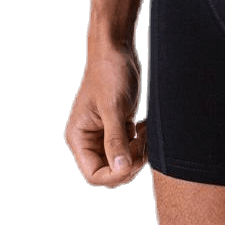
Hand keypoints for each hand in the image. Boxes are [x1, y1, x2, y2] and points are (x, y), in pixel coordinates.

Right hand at [64, 45, 147, 187]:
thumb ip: (116, 139)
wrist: (117, 50)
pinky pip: (130, 148)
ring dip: (138, 153)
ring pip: (122, 162)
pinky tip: (144, 126)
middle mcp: (89, 139)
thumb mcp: (114, 107)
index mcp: (79, 137)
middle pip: (110, 173)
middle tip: (142, 143)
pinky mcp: (117, 127)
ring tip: (144, 131)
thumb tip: (121, 169)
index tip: (134, 159)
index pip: (94, 175)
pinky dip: (140, 144)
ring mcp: (103, 134)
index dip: (116, 175)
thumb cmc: (109, 73)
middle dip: (130, 164)